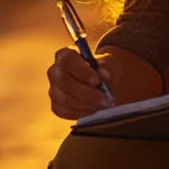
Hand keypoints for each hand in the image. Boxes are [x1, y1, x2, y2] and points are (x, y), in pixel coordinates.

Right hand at [47, 45, 162, 119]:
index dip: (80, 70)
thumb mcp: (114, 65)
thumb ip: (109, 67)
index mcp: (65, 56)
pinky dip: (79, 113)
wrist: (108, 83)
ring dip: (85, 105)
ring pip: (63, 99)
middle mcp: (55, 71)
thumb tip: (105, 75)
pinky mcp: (57, 105)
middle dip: (86, 93)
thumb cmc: (110, 70)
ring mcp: (54, 89)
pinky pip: (63, 111)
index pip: (65, 59)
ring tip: (105, 107)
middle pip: (62, 82)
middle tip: (107, 100)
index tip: (98, 78)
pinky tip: (94, 111)